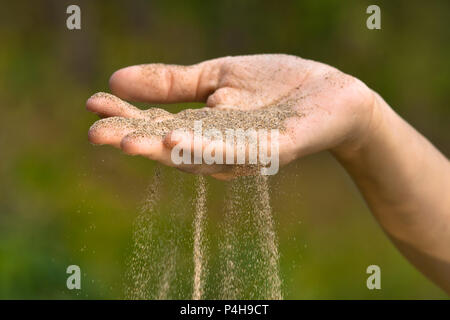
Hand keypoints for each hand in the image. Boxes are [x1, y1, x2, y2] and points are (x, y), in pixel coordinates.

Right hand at [87, 54, 374, 178]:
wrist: (331, 93)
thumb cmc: (275, 86)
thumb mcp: (217, 77)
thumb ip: (173, 83)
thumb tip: (116, 79)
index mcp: (203, 128)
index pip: (156, 124)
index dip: (125, 117)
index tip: (92, 103)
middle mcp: (218, 147)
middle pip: (171, 147)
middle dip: (134, 141)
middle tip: (97, 135)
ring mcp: (245, 152)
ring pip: (199, 154)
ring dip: (164, 149)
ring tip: (129, 142)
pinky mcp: (274, 150)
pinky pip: (239, 151)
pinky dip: (208, 146)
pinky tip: (180, 136)